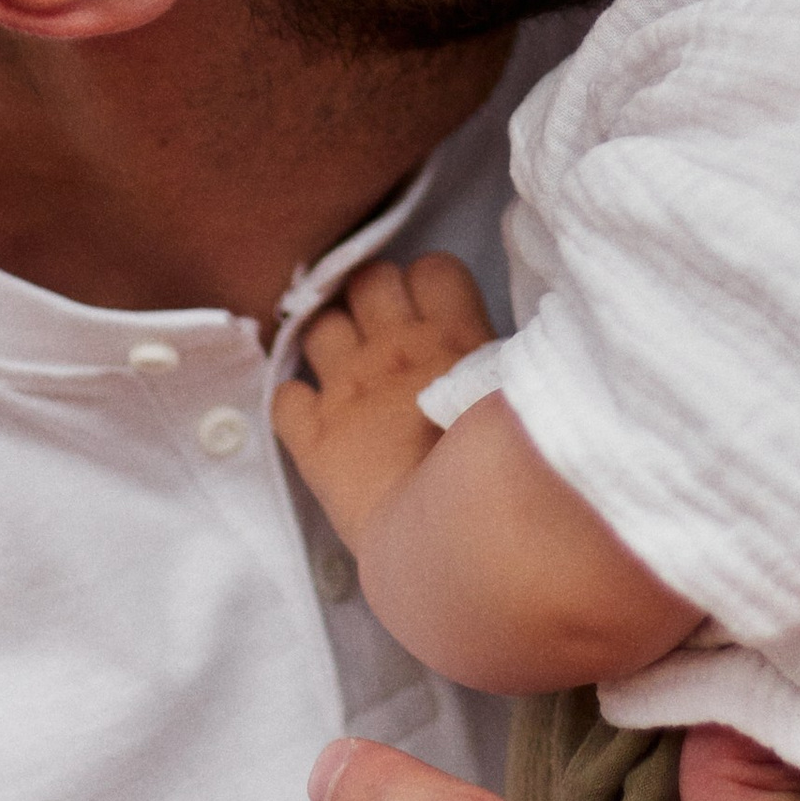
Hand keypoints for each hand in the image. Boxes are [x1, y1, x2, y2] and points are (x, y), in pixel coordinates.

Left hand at [272, 253, 494, 546]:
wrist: (458, 532)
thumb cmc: (508, 464)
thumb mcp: (516, 394)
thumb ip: (495, 363)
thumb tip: (491, 357)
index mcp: (451, 334)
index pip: (433, 267)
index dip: (430, 286)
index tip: (435, 313)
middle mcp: (394, 347)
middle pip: (369, 279)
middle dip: (374, 297)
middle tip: (387, 333)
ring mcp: (347, 387)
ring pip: (318, 326)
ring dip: (331, 342)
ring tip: (347, 371)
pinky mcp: (312, 437)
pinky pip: (283, 399)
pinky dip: (296, 406)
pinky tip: (315, 421)